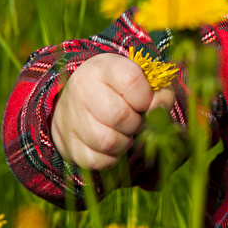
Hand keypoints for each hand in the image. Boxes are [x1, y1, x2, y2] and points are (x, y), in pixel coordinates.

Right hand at [51, 53, 175, 170]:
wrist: (80, 102)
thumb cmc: (120, 91)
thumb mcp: (142, 81)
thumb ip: (160, 93)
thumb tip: (158, 112)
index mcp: (102, 67)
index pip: (132, 80)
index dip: (146, 97)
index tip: (144, 102)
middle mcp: (81, 88)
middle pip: (119, 116)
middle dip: (136, 124)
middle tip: (134, 120)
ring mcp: (70, 117)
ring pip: (108, 142)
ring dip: (124, 143)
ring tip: (123, 132)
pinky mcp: (67, 143)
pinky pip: (96, 160)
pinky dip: (111, 158)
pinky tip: (111, 145)